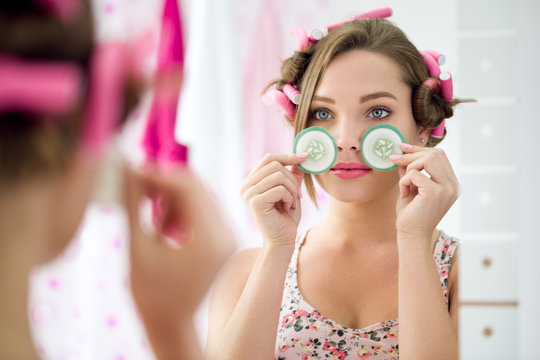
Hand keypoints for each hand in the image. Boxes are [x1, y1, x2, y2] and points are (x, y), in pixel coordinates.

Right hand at [123, 166, 235, 356]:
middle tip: (137, 186)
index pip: (189, 188)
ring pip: (199, 197)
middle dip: (165, 184)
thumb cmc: (150, 294)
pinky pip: (201, 211)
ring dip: (171, 199)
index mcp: (210, 239)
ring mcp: (227, 237)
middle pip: (197, 189)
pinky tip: (162, 228)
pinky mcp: (222, 240)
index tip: (134, 172)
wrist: (170, 323)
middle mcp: (226, 235)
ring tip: (151, 220)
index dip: (159, 176)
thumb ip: (132, 205)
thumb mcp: (138, 247)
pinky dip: (180, 211)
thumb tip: (125, 169)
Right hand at [240, 153, 305, 245]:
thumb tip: (300, 157)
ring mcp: (248, 194)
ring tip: (292, 202)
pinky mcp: (255, 202)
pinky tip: (287, 208)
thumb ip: (292, 175)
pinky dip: (289, 197)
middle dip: (292, 179)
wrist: (282, 240)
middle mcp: (246, 186)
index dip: (287, 156)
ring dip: (292, 189)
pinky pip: (279, 189)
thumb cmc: (286, 217)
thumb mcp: (291, 191)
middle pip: (275, 165)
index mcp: (251, 181)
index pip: (268, 158)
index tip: (304, 157)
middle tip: (297, 195)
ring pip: (278, 176)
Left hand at [391, 144, 458, 238]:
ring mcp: (446, 189)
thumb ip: (410, 170)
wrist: (412, 235)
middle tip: (395, 162)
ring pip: (428, 159)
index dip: (419, 149)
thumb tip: (401, 152)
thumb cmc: (411, 213)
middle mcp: (453, 185)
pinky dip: (404, 181)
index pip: (439, 156)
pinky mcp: (435, 193)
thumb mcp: (411, 187)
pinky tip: (403, 194)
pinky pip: (415, 174)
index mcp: (451, 183)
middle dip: (412, 155)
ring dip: (410, 168)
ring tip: (404, 184)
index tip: (402, 148)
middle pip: (435, 154)